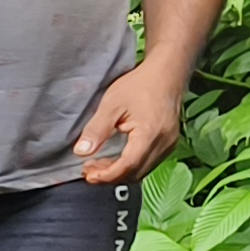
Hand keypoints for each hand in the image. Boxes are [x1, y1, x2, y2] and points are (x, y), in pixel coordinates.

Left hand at [74, 62, 189, 185]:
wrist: (166, 73)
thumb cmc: (140, 85)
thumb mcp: (112, 103)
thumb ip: (96, 129)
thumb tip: (81, 152)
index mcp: (150, 134)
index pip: (128, 165)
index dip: (106, 175)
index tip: (87, 174)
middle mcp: (164, 143)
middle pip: (135, 173)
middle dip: (110, 176)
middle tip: (88, 169)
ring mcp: (169, 145)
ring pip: (142, 171)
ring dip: (119, 172)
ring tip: (98, 165)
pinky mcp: (169, 143)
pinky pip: (148, 163)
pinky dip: (130, 165)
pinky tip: (115, 158)